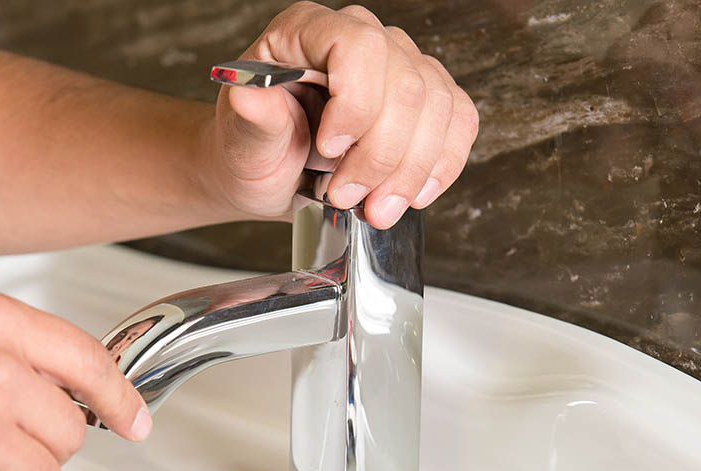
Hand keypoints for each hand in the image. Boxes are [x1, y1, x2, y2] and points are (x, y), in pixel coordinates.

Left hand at [203, 1, 478, 228]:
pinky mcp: (426, 103)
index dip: (356, 104)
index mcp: (309, 31)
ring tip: (376, 209)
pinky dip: (441, 166)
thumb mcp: (240, 140)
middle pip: (407, 85)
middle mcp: (363, 40)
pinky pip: (460, 122)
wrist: (269, 175)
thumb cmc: (253, 150)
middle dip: (382, 156)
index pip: (359, 46)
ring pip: (439, 108)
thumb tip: (249, 98)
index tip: (329, 150)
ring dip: (412, 172)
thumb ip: (252, 118)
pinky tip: (413, 195)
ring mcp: (401, 67)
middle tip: (347, 198)